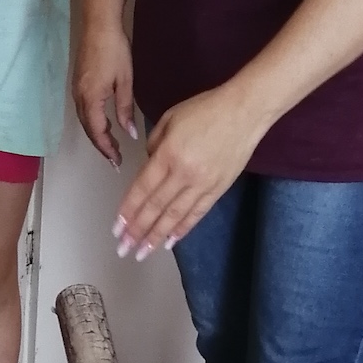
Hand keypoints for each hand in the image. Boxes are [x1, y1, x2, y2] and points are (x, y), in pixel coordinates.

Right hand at [72, 15, 136, 165]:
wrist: (99, 24)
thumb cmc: (115, 50)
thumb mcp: (125, 81)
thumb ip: (125, 110)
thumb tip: (130, 134)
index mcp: (91, 98)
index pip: (97, 132)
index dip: (107, 149)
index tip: (118, 162)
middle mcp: (79, 97)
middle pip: (89, 130)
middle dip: (102, 146)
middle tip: (115, 160)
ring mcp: (76, 90)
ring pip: (85, 121)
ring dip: (97, 135)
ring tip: (111, 146)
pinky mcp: (78, 84)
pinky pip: (84, 111)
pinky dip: (93, 123)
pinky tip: (104, 124)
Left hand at [114, 86, 265, 254]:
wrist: (245, 111)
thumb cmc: (206, 109)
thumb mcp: (169, 119)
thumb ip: (154, 146)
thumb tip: (148, 166)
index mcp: (168, 155)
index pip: (143, 189)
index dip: (128, 211)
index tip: (117, 228)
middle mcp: (184, 174)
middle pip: (156, 207)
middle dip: (137, 231)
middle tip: (123, 248)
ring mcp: (203, 184)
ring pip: (175, 216)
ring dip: (156, 236)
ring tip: (142, 253)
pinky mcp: (218, 189)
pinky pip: (197, 213)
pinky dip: (182, 229)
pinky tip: (170, 241)